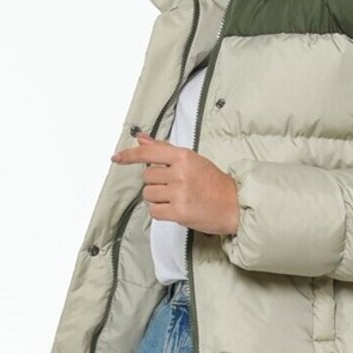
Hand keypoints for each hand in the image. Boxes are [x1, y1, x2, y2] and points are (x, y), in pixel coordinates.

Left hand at [109, 133, 239, 236]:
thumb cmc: (214, 183)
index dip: (130, 156)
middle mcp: (180, 173)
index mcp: (183, 156)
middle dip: (155, 183)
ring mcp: (179, 193)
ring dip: (158, 199)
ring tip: (176, 199)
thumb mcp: (192, 160)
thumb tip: (142, 139)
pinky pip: (154, 212)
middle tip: (174, 187)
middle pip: (147, 177)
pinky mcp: (179, 212)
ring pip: (149, 195)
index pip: (149, 153)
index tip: (117, 158)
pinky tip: (175, 210)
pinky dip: (161, 212)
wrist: (235, 205)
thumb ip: (165, 150)